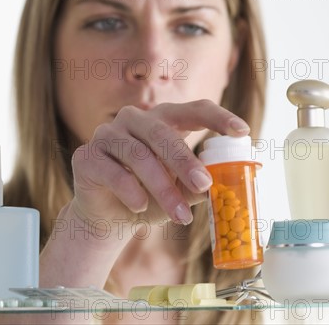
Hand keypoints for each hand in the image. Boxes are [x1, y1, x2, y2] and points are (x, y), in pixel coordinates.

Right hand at [69, 99, 250, 232]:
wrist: (108, 218)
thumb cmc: (149, 197)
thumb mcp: (179, 192)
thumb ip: (197, 185)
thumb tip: (222, 184)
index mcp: (162, 120)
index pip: (193, 109)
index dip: (218, 117)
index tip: (242, 131)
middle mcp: (133, 120)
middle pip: (162, 133)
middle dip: (185, 162)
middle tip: (205, 186)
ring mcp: (106, 134)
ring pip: (139, 155)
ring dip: (162, 188)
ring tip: (179, 216)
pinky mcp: (86, 155)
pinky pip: (113, 171)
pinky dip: (131, 192)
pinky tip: (140, 207)